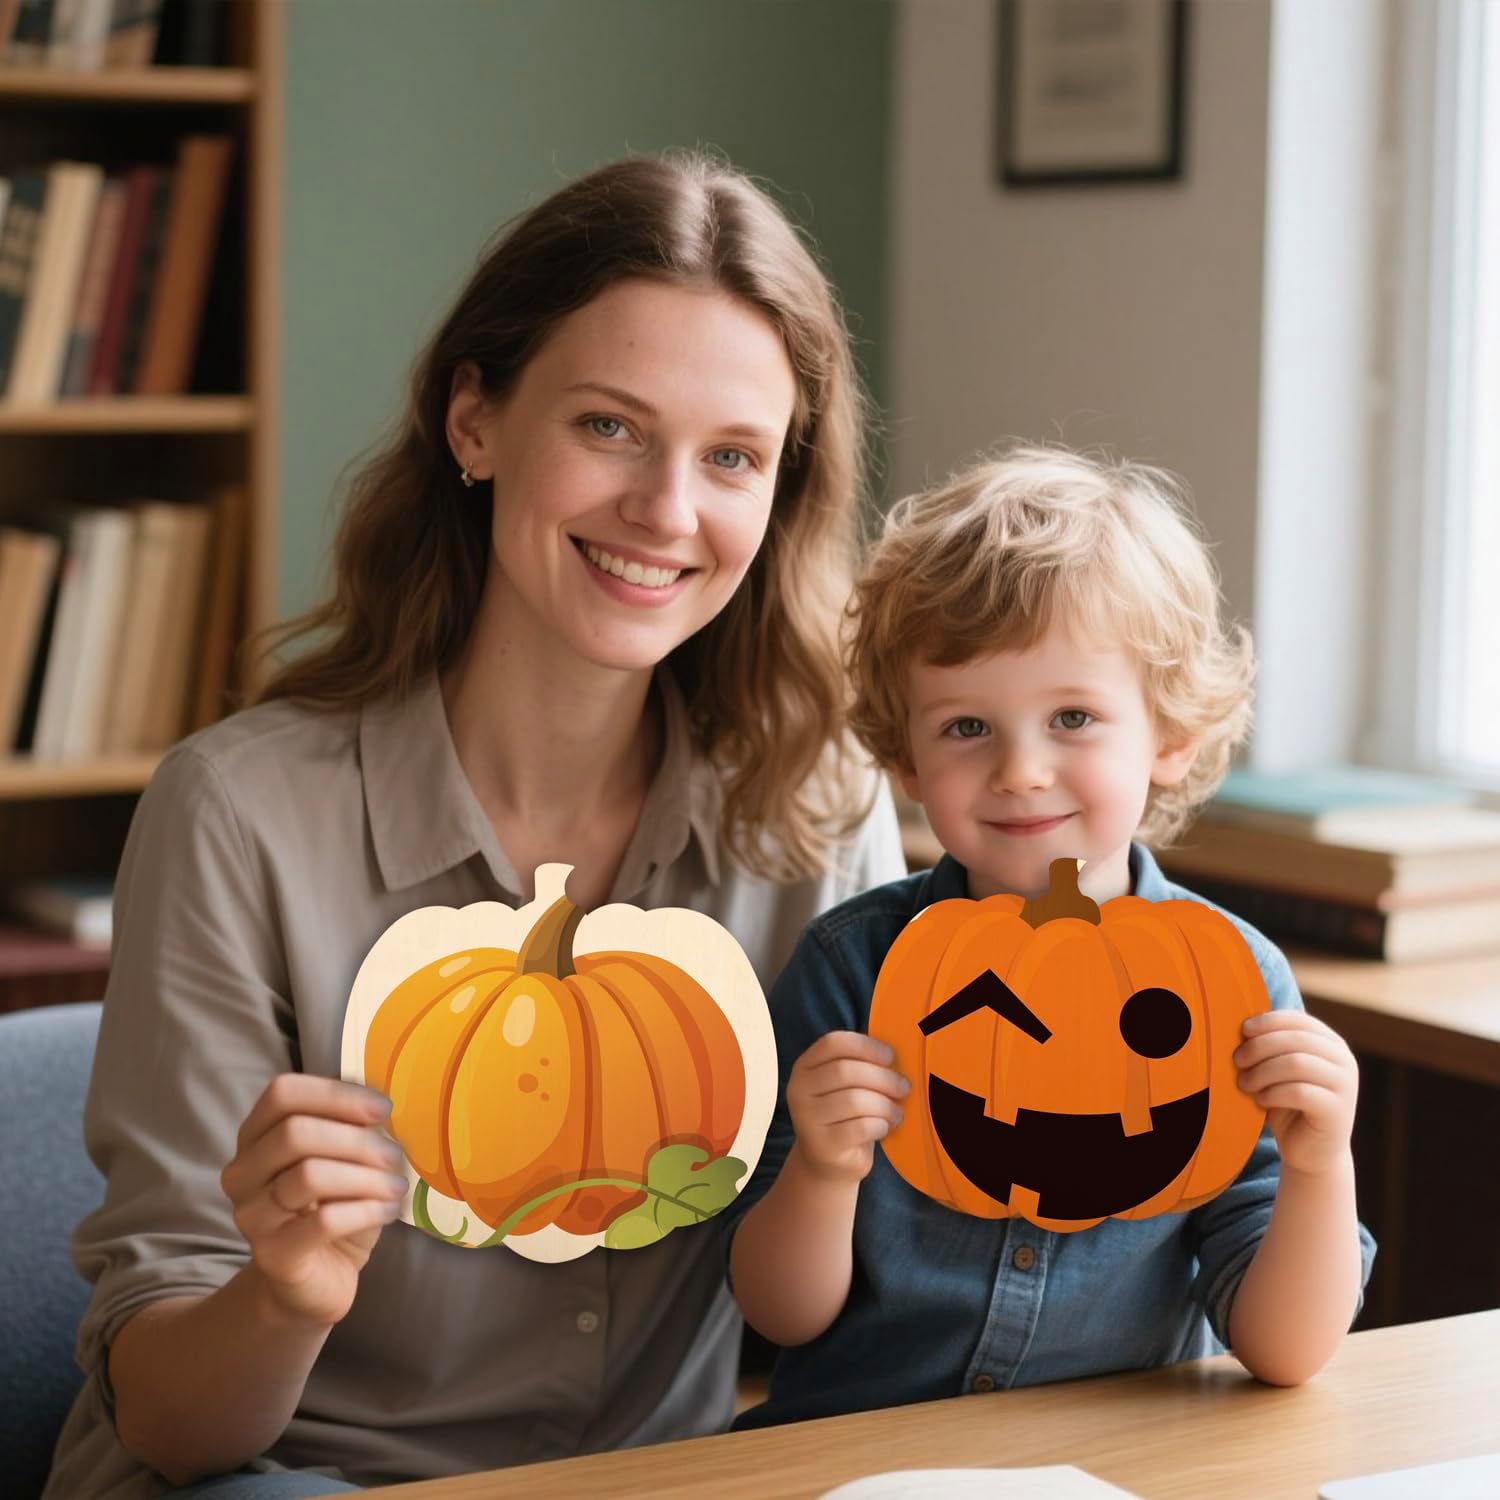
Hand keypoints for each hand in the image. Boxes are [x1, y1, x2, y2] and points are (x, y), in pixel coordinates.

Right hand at [219, 1075, 407, 1328]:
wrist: (318, 1278)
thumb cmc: (335, 1206)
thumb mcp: (344, 1159)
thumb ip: (351, 1126)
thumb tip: (377, 1106)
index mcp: (255, 1136)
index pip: (282, 1094)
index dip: (335, 1094)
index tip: (382, 1109)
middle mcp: (242, 1173)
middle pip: (294, 1133)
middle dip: (356, 1140)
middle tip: (394, 1156)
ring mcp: (251, 1216)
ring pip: (309, 1176)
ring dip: (366, 1177)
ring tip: (395, 1187)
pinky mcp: (272, 1255)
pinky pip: (324, 1221)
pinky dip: (366, 1210)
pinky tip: (387, 1211)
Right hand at [787, 1031, 909, 1184]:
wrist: (827, 1162)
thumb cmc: (845, 1116)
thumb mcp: (846, 1086)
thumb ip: (862, 1065)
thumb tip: (898, 1054)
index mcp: (805, 1066)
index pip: (833, 1043)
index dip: (866, 1046)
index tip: (891, 1056)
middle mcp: (798, 1089)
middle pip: (846, 1071)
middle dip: (883, 1078)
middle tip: (903, 1088)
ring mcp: (807, 1119)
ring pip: (855, 1100)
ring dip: (885, 1105)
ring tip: (896, 1113)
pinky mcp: (822, 1145)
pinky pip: (860, 1127)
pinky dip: (880, 1125)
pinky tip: (884, 1128)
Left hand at [1234, 1011, 1357, 1177]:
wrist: (1310, 1152)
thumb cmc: (1287, 1104)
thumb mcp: (1277, 1069)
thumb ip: (1270, 1047)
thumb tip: (1239, 1024)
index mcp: (1330, 1043)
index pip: (1297, 1020)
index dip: (1267, 1022)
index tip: (1242, 1031)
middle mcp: (1343, 1060)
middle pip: (1295, 1040)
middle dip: (1259, 1047)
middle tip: (1237, 1061)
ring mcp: (1346, 1085)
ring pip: (1296, 1063)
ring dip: (1262, 1071)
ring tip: (1245, 1084)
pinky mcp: (1338, 1111)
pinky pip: (1300, 1092)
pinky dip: (1273, 1093)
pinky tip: (1261, 1100)